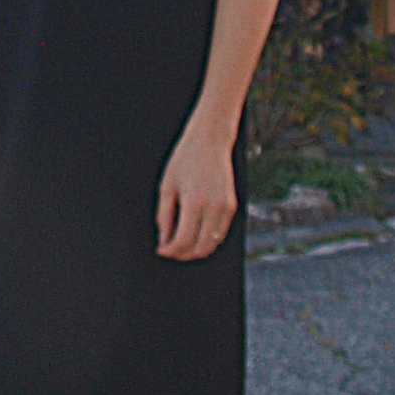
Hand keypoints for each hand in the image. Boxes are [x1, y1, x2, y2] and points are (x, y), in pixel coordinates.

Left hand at [154, 117, 239, 261]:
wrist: (210, 140)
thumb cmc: (185, 159)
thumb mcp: (167, 186)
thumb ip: (164, 216)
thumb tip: (164, 239)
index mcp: (195, 201)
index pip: (184, 240)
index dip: (171, 250)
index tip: (161, 250)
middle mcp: (214, 207)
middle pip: (200, 247)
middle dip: (183, 254)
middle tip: (170, 250)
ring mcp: (226, 208)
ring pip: (212, 244)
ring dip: (196, 250)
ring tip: (181, 245)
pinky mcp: (233, 206)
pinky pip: (221, 234)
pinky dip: (208, 240)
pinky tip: (195, 235)